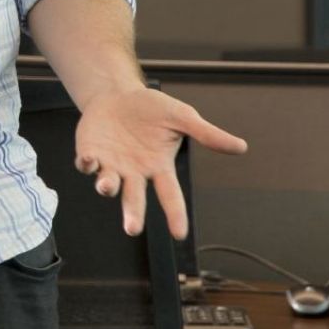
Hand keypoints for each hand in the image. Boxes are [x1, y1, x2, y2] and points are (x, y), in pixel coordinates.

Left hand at [73, 88, 246, 239]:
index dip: (175, 214)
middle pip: (135, 199)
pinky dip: (86, 164)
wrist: (118, 94)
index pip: (170, 195)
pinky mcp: (91, 154)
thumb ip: (208, 134)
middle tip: (132, 228)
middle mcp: (135, 172)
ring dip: (107, 186)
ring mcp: (112, 165)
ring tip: (108, 186)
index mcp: (159, 166)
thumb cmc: (152, 108)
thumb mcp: (182, 117)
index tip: (180, 234)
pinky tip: (89, 159)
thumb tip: (242, 147)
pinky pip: (87, 165)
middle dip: (133, 214)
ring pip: (109, 185)